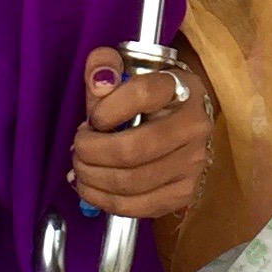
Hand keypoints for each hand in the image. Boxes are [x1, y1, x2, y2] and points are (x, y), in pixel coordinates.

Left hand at [70, 45, 210, 221]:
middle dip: (91, 151)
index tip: (94, 117)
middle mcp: (193, 128)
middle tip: (78, 146)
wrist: (185, 115)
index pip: (141, 95)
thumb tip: (98, 80)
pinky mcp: (184, 193)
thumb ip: (104, 65)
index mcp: (181, 89)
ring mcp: (192, 164)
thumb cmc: (149, 93)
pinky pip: (137, 207)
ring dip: (93, 178)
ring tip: (80, 166)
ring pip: (131, 182)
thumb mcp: (128, 68)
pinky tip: (89, 187)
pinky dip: (103, 201)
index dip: (106, 109)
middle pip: (132, 149)